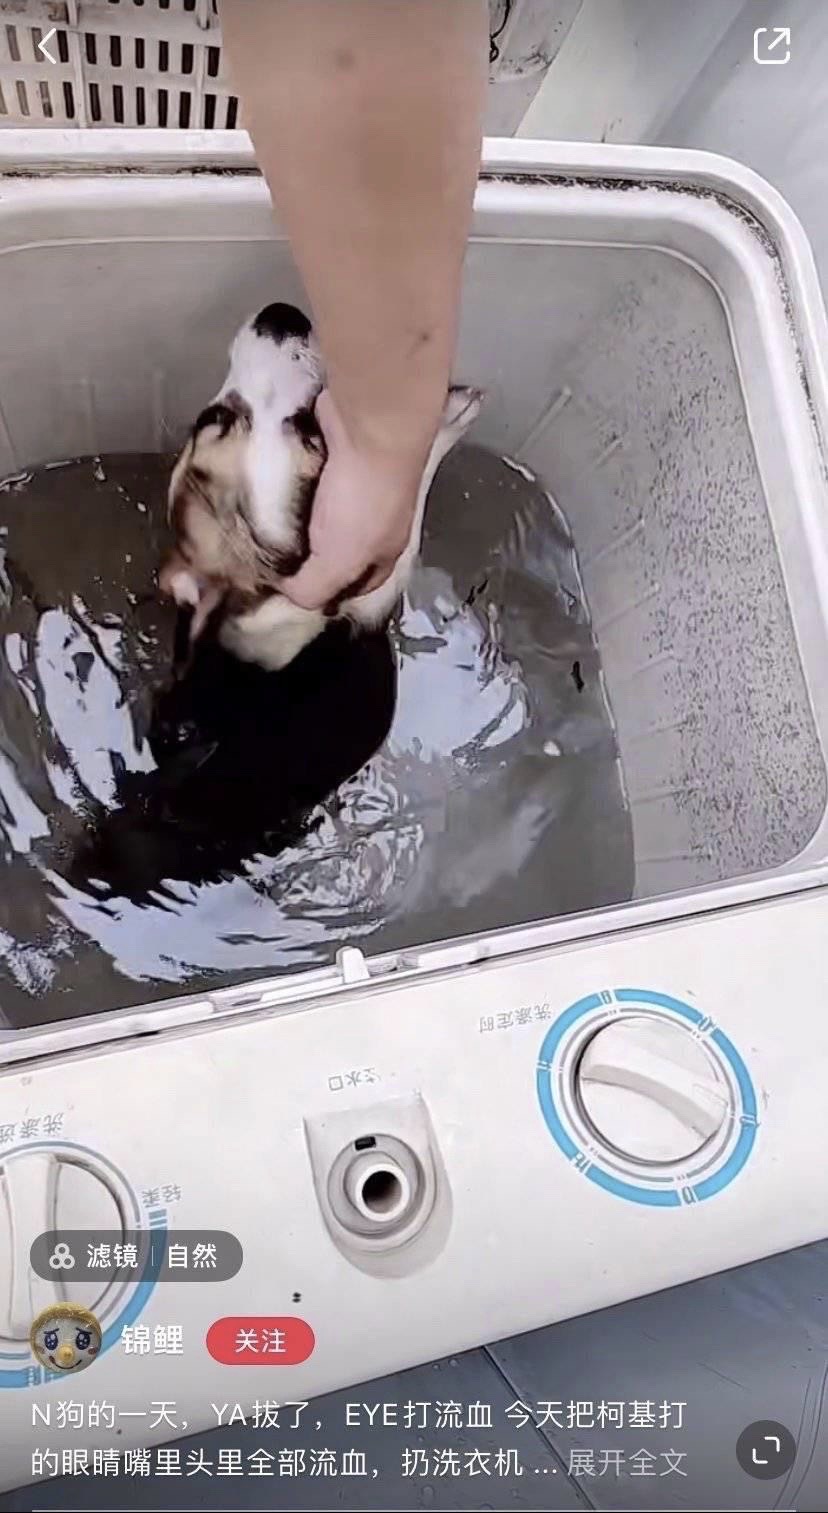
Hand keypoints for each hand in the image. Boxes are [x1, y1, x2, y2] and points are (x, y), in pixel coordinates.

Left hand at [277, 389, 433, 610]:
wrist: (369, 427)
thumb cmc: (362, 502)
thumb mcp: (339, 563)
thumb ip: (314, 588)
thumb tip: (288, 592)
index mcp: (382, 552)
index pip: (354, 586)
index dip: (324, 592)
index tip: (286, 590)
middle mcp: (373, 521)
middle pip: (332, 547)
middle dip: (301, 552)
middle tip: (262, 555)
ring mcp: (355, 485)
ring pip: (316, 513)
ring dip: (290, 516)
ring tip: (255, 522)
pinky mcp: (335, 454)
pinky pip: (306, 477)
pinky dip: (287, 482)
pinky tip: (264, 488)